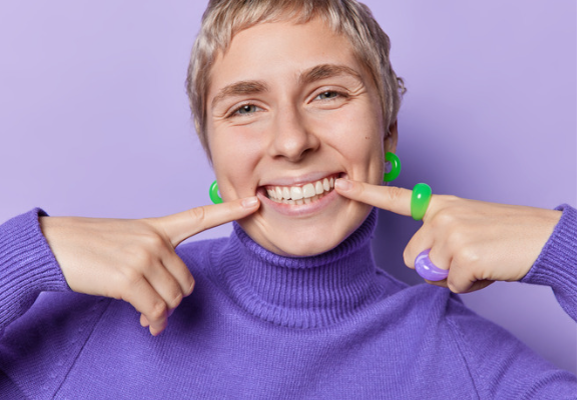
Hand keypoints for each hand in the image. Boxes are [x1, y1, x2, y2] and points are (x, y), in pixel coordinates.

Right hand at [39, 197, 259, 335]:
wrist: (53, 245)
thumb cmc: (91, 246)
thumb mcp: (128, 241)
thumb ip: (154, 264)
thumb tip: (165, 307)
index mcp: (157, 227)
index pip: (200, 216)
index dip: (230, 211)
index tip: (254, 203)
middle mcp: (155, 240)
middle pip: (187, 281)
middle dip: (174, 299)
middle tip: (156, 307)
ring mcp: (143, 257)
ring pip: (173, 297)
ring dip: (161, 312)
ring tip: (147, 314)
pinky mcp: (129, 278)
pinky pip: (155, 309)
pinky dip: (152, 320)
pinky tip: (144, 321)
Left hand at [335, 179, 560, 292]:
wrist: (545, 237)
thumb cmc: (505, 235)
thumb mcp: (466, 226)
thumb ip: (438, 237)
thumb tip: (424, 265)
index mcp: (441, 205)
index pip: (397, 198)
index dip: (366, 193)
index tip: (341, 184)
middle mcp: (441, 215)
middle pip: (413, 257)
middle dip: (436, 266)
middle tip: (469, 255)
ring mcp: (451, 233)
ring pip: (432, 273)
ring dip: (456, 275)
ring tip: (482, 259)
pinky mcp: (463, 255)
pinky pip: (453, 285)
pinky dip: (472, 284)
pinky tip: (489, 267)